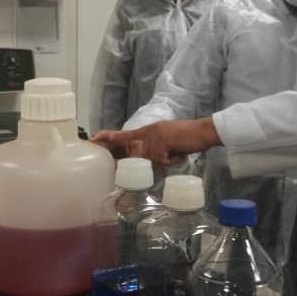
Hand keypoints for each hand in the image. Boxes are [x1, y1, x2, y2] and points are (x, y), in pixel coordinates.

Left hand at [91, 118, 221, 165]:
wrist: (204, 132)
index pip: (124, 135)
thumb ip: (155, 151)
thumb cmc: (188, 138)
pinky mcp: (163, 142)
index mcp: (148, 131)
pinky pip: (162, 161)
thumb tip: (150, 164)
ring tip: (173, 154)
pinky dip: (171, 161)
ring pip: (148, 158)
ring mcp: (155, 136)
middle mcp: (149, 132)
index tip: (92, 138)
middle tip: (121, 157)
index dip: (108, 137)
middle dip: (123, 154)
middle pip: (132, 147)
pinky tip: (178, 154)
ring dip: (162, 160)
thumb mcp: (167, 143)